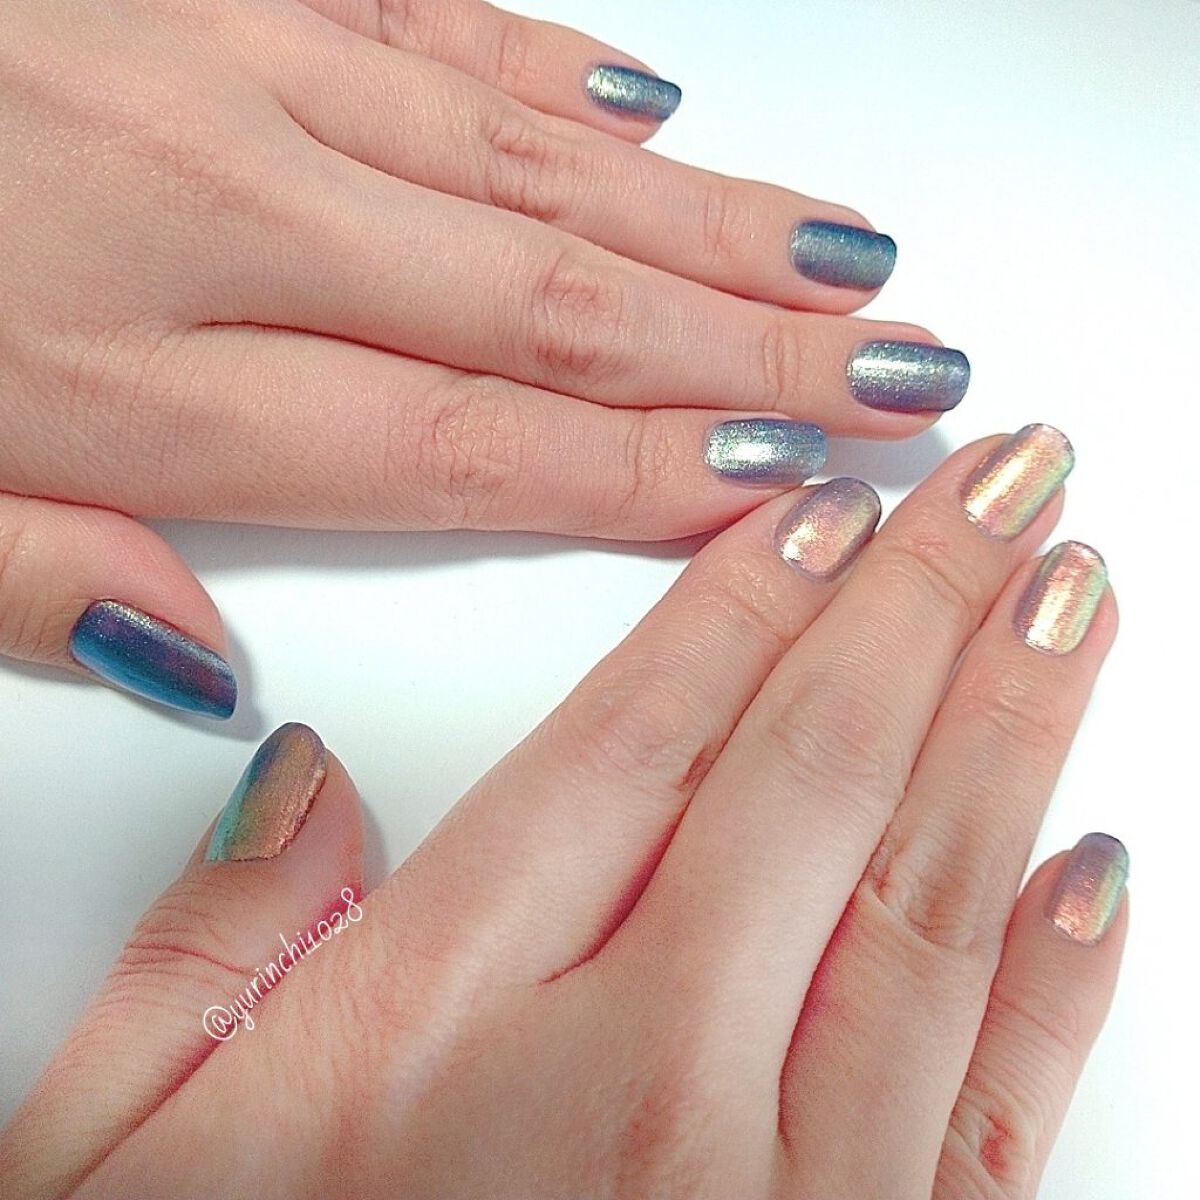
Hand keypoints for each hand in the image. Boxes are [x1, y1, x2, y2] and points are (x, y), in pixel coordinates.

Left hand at [0, 0, 967, 719]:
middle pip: (549, 301)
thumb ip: (38, 587)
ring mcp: (225, 61)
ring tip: (844, 258)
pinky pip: (427, 21)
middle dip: (749, 344)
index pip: (467, 444)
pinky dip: (555, 69)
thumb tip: (193, 666)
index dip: (645, 469)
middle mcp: (213, 208)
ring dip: (706, 216)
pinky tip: (652, 105)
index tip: (786, 481)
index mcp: (134, 374)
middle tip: (898, 367)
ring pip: (526, 159)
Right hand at [0, 427, 1123, 1199]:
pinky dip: (1056, 966)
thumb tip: (298, 775)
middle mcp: (643, 1092)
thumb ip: (213, 945)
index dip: (744, 602)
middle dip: (921, 602)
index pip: (640, 739)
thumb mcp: (127, 1155)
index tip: (822, 509)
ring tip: (1067, 590)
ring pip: (930, 900)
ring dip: (1012, 724)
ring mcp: (785, 1198)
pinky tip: (1098, 849)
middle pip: (813, 778)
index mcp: (453, 1026)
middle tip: (1001, 480)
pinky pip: (994, 1101)